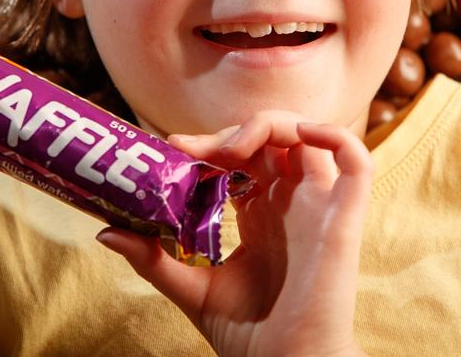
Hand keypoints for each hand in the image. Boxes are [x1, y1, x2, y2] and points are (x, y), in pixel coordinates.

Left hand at [96, 112, 373, 356]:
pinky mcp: (344, 218)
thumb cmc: (250, 337)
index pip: (242, 159)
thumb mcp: (191, 289)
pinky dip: (330, 134)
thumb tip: (105, 233)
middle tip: (189, 149)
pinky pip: (355, 160)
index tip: (172, 148)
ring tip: (230, 148)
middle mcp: (293, 206)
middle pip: (269, 140)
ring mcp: (320, 207)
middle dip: (228, 134)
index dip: (211, 144)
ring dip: (268, 125)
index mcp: (263, 218)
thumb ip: (152, 260)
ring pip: (308, 136)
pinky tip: (294, 135)